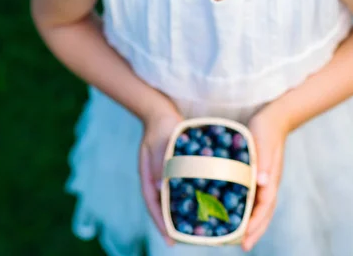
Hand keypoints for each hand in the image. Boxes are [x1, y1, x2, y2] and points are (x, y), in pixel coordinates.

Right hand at [139, 106, 183, 245]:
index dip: (160, 223)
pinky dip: (190, 196)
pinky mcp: (177, 168)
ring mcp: (166, 175)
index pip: (152, 204)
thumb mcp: (158, 140)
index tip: (169, 240)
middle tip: (185, 240)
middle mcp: (157, 179)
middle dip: (171, 224)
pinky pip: (183, 186)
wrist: (161, 111)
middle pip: (162, 206)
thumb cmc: (159, 125)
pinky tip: (204, 202)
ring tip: (196, 228)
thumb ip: (159, 161)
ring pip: (173, 198)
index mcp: (148, 176)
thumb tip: (159, 187)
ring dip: (181, 212)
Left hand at [242, 106, 288, 251]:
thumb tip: (262, 182)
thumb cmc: (267, 128)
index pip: (264, 206)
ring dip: (252, 223)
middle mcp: (269, 182)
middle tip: (244, 246)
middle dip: (255, 230)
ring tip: (240, 238)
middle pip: (264, 212)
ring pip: (260, 207)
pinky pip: (255, 197)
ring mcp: (265, 180)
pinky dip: (249, 208)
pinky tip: (238, 212)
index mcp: (271, 178)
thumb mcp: (264, 141)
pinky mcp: (259, 174)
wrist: (275, 117)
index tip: (245, 236)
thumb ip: (264, 160)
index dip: (255, 222)